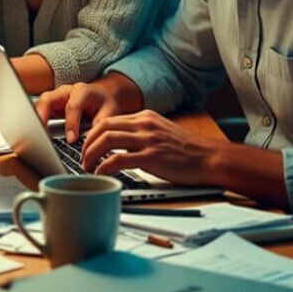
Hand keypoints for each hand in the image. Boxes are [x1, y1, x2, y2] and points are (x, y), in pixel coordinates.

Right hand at [35, 73, 141, 142]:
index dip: (71, 123)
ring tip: (35, 137)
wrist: (103, 94)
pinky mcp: (51, 105)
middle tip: (40, 134)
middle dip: (42, 116)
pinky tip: (37, 135)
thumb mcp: (110, 112)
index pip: (72, 106)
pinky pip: (40, 111)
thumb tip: (91, 139)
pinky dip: (37, 122)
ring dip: (36, 119)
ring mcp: (56, 97)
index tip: (71, 140)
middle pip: (48, 100)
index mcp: (82, 90)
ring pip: (40, 104)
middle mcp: (65, 91)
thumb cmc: (105, 102)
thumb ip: (101, 124)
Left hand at [79, 109, 223, 184]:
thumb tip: (121, 146)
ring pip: (107, 140)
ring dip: (91, 154)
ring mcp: (147, 139)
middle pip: (103, 127)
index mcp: (145, 118)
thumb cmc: (188, 151)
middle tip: (82, 157)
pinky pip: (118, 159)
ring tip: (87, 167)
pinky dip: (104, 166)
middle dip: (86, 143)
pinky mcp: (151, 157)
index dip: (92, 133)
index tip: (86, 146)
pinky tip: (101, 173)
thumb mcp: (161, 132)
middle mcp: (144, 124)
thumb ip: (142, 134)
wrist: (210, 158)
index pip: (109, 120)